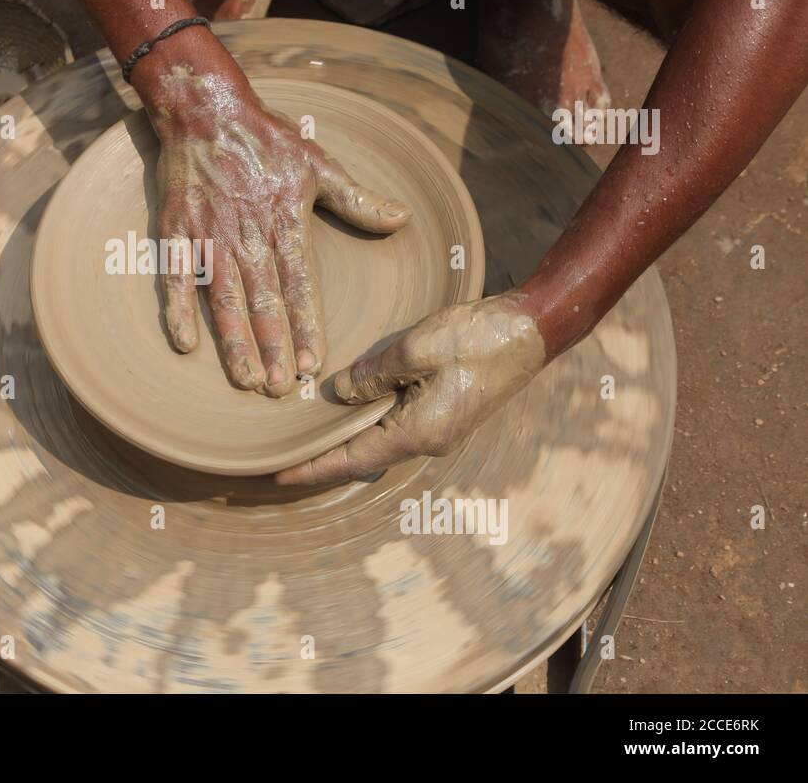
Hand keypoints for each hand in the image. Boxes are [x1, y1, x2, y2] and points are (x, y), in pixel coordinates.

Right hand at [148, 66, 411, 395]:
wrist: (206, 110)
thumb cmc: (267, 139)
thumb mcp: (319, 164)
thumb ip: (357, 200)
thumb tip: (401, 219)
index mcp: (284, 222)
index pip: (299, 286)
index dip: (305, 326)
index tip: (311, 364)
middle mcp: (247, 236)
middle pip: (261, 302)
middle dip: (270, 348)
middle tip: (276, 389)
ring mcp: (209, 236)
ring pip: (222, 299)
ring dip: (233, 343)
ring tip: (243, 380)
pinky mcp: (177, 232)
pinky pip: (176, 279)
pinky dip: (178, 311)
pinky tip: (185, 346)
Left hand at [275, 293, 548, 483]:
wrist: (530, 331)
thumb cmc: (477, 338)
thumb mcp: (415, 349)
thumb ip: (372, 374)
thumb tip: (340, 393)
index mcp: (418, 433)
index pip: (352, 460)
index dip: (312, 468)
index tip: (277, 476)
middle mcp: (427, 440)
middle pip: (363, 455)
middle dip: (323, 456)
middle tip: (281, 454)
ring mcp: (439, 428)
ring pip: (379, 437)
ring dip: (345, 435)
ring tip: (306, 431)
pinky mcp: (445, 411)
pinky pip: (396, 421)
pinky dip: (367, 418)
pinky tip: (347, 405)